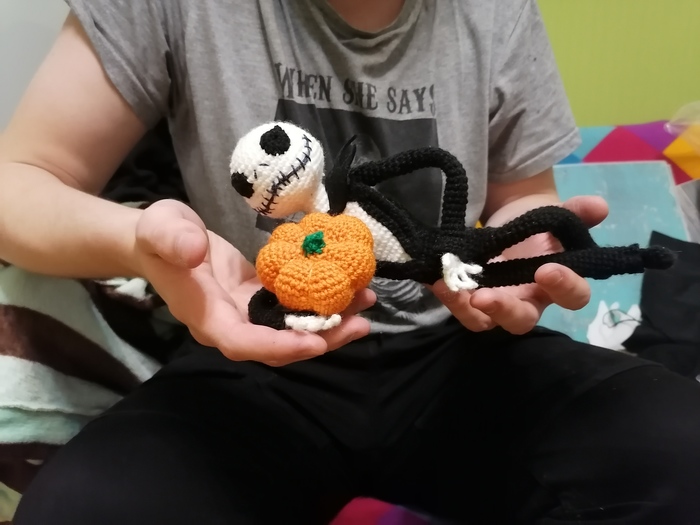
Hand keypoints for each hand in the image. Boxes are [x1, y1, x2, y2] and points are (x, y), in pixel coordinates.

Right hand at [134, 199, 375, 365]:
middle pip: (278, 344)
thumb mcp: (160, 228)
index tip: (315, 341)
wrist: (162, 237)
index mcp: (206, 315)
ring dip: (330, 321)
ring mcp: (248, 313)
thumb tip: (194, 250)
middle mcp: (231, 322)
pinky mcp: (260, 298)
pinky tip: (349, 286)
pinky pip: (293, 307)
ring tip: (366, 303)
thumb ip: (172, 239)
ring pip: (291, 328)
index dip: (278, 345)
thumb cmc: (157, 234)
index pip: (242, 342)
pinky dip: (319, 300)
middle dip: (321, 338)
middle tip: (361, 324)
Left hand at [430, 196, 607, 334]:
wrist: (511, 217)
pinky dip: (447, 295)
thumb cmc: (540, 225)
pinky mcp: (470, 300)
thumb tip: (598, 206)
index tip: (546, 269)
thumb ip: (577, 212)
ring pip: (484, 322)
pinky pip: (458, 307)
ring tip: (451, 288)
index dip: (564, 286)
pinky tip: (435, 278)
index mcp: (558, 284)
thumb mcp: (557, 215)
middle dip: (504, 311)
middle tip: (486, 297)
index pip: (572, 296)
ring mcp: (497, 304)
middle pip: (522, 321)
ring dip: (467, 309)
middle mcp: (528, 300)